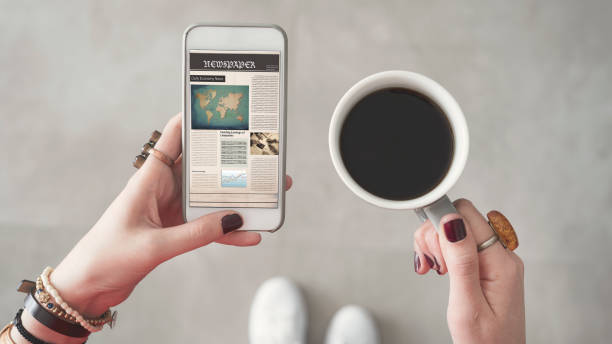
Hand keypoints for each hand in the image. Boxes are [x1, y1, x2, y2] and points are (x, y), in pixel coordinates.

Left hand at [49, 114, 292, 316]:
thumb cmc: (107, 256)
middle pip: (202, 166)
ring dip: (236, 198)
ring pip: (210, 197)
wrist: (88, 286)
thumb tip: (233, 220)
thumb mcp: (154, 245)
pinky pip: (207, 225)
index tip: (223, 109)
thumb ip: (195, 233)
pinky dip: (227, 230)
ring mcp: (170, 209)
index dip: (195, 119)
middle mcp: (162, 188)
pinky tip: (248, 235)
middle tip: (260, 159)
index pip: (174, 137)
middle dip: (232, 162)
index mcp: (150, 178)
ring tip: (266, 197)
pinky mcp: (174, 230)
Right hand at [413, 199, 524, 343]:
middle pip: (460, 218)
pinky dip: (443, 253)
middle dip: (436, 237)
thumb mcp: (467, 305)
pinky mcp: (486, 266)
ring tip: (436, 270)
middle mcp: (502, 256)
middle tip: (434, 266)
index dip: (441, 225)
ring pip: (457, 229)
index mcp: (501, 263)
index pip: (467, 215)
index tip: (430, 249)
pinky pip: (460, 244)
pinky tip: (440, 269)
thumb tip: (452, 221)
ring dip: (437, 245)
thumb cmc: (485, 343)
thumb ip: (461, 261)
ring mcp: (495, 260)